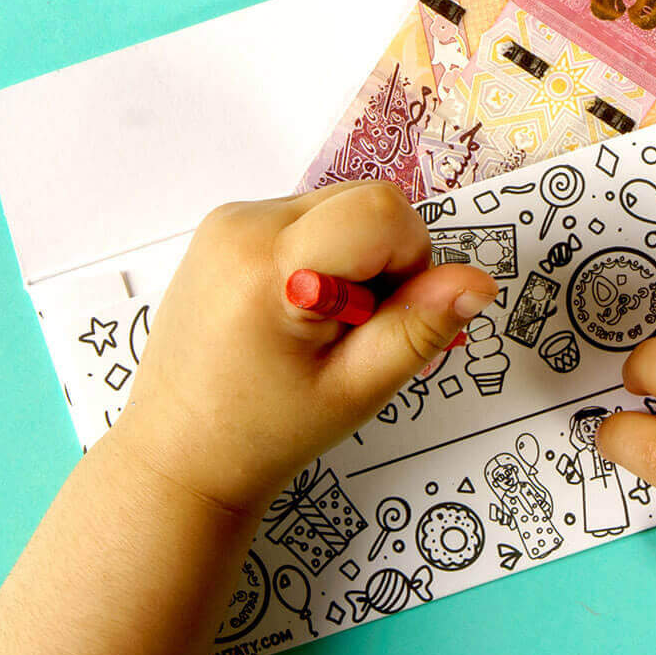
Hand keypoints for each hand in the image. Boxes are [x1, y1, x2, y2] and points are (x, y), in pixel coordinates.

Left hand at [107, 182, 497, 516]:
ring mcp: (227, 221)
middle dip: (383, 260)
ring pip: (337, 206)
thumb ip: (418, 328)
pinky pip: (304, 215)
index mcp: (271, 266)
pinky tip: (296, 311)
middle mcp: (243, 225)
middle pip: (363, 201)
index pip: (380, 211)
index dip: (410, 259)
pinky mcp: (222, 226)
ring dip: (352, 257)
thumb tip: (478, 283)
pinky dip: (321, 254)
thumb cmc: (263, 433)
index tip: (388, 318)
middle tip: (356, 332)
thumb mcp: (355, 390)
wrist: (177, 453)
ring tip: (321, 327)